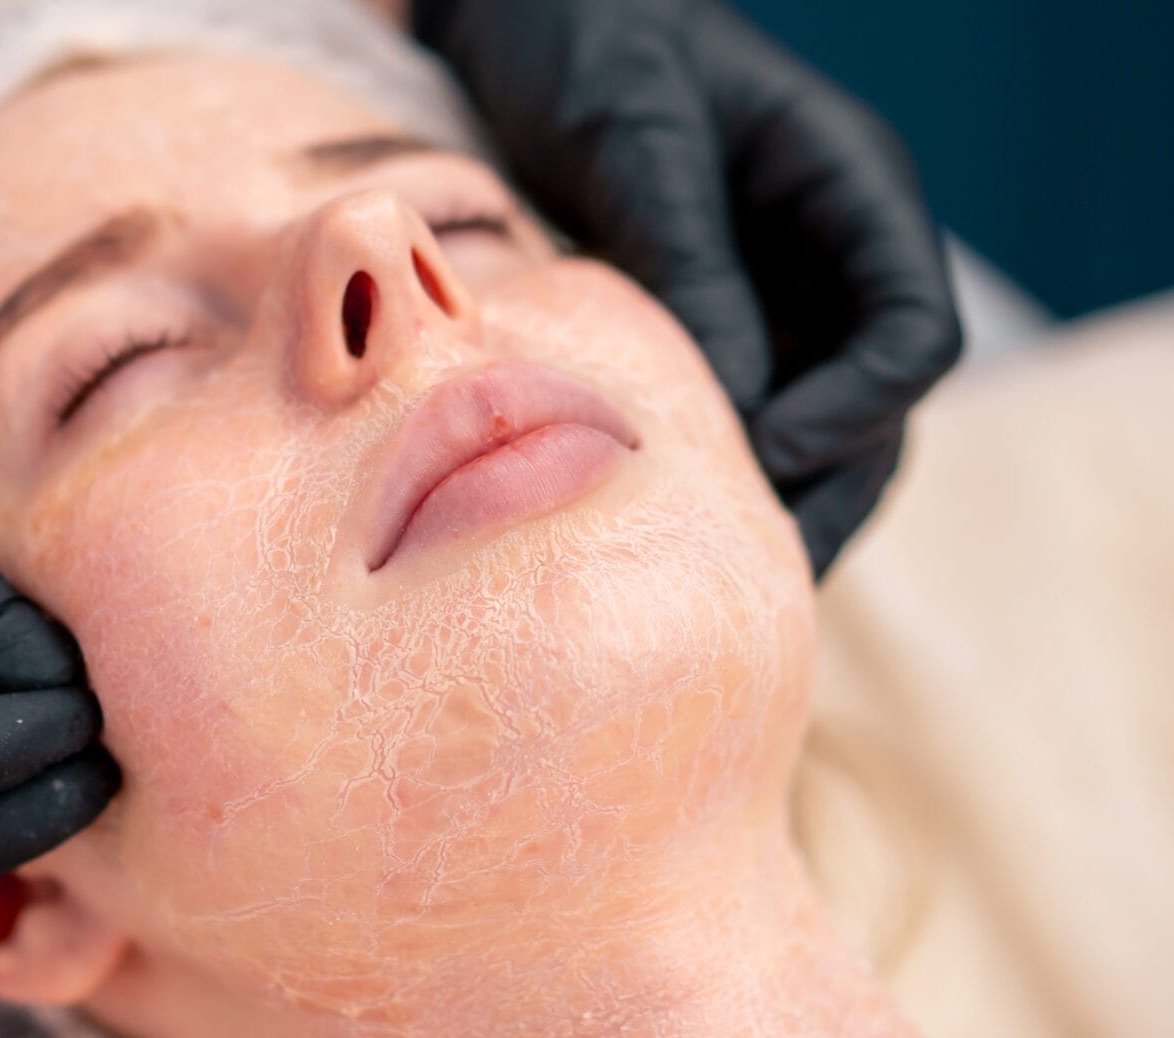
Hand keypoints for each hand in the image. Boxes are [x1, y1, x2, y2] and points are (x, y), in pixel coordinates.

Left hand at [414, 0, 961, 574]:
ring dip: (772, 503)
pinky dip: (714, 475)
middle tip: (749, 567)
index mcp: (851, 192)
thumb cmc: (590, 43)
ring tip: (709, 576)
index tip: (768, 449)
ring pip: (811, 431)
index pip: (914, 330)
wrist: (528, 19)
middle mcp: (828, 258)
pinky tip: (665, 528)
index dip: (858, 406)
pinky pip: (736, 417)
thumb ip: (689, 264)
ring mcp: (775, 298)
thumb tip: (736, 410)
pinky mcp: (711, 327)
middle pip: (874, 407)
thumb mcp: (636, 140)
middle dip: (821, 488)